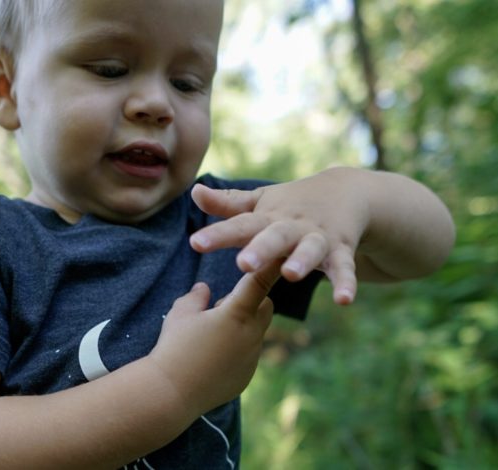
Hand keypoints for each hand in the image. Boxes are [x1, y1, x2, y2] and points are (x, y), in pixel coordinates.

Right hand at [148, 261, 280, 415]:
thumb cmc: (174, 347)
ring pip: (256, 332)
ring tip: (211, 335)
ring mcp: (251, 358)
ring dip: (242, 326)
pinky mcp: (246, 376)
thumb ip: (196, 297)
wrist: (170, 393)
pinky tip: (211, 358)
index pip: (259, 282)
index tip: (282, 251)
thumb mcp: (181, 313)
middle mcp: (251, 335)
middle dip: (251, 300)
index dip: (270, 265)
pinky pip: (248, 355)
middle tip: (222, 306)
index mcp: (236, 313)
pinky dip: (236, 350)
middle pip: (264, 307)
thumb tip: (204, 289)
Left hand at [189, 172, 368, 304]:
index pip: (239, 225)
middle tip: (243, 263)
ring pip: (310, 250)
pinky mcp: (341, 251)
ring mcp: (318, 238)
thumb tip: (194, 192)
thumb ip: (228, 204)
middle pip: (274, 237)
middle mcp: (291, 227)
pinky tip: (344, 300)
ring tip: (291, 274)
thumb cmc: (291, 204)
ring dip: (302, 261)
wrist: (346, 192)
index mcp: (267, 217)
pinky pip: (343, 268)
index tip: (196, 243)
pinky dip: (345, 283)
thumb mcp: (260, 202)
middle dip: (260, 249)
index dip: (217, 235)